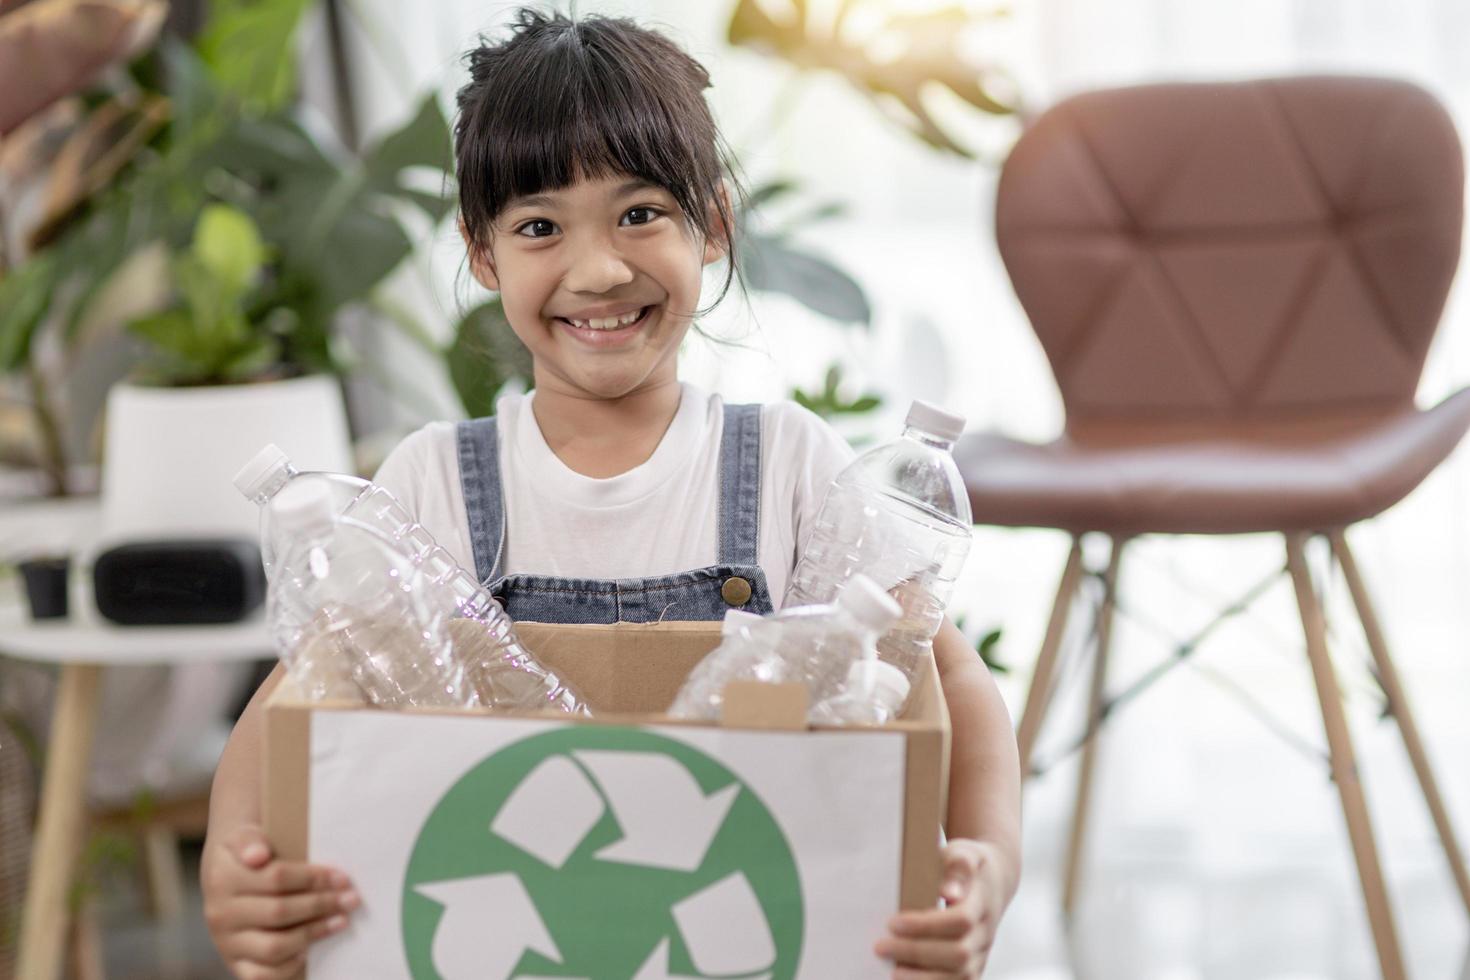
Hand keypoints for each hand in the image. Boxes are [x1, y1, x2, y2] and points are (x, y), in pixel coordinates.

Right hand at [201, 825, 358, 979]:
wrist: (225, 876)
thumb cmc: (250, 853)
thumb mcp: (245, 835)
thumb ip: (251, 840)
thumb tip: (258, 855)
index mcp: (223, 877)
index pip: (276, 878)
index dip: (314, 878)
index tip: (342, 878)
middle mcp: (220, 913)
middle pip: (279, 912)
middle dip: (321, 905)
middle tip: (350, 899)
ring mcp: (226, 941)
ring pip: (274, 946)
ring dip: (313, 933)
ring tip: (341, 921)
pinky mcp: (234, 963)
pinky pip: (261, 976)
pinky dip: (289, 966)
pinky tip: (310, 949)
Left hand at [874, 838, 1011, 978]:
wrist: (993, 880)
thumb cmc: (967, 864)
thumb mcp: (963, 852)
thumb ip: (956, 866)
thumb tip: (948, 891)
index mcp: (983, 902)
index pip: (959, 920)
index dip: (925, 925)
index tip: (892, 922)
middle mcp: (986, 932)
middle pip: (959, 954)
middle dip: (917, 953)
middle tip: (881, 946)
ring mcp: (983, 952)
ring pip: (962, 976)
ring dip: (924, 978)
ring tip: (891, 971)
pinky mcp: (975, 965)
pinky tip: (907, 978)